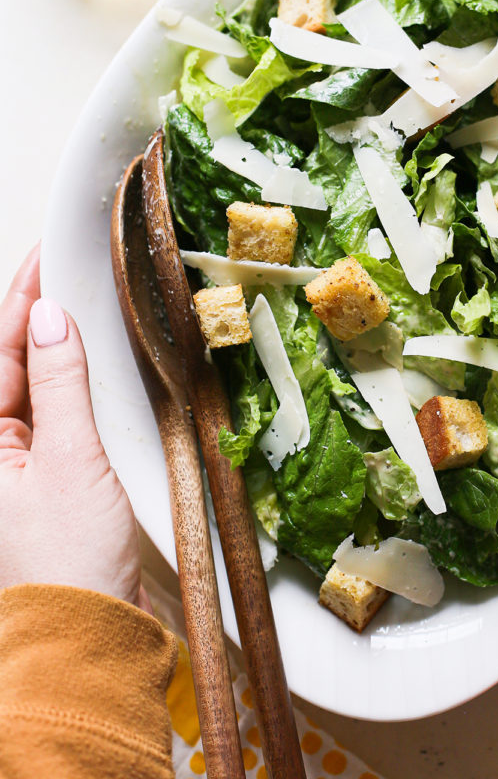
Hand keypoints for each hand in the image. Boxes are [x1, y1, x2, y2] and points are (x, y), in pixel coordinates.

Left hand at [0, 247, 147, 608]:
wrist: (87, 636)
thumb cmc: (65, 560)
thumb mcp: (67, 459)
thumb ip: (59, 383)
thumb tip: (51, 318)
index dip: (22, 297)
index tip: (47, 254)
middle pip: (11, 362)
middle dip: (37, 312)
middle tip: (71, 265)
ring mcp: (17, 463)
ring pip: (34, 384)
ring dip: (57, 344)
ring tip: (85, 300)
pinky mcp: (47, 479)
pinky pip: (55, 414)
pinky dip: (74, 383)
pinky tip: (93, 361)